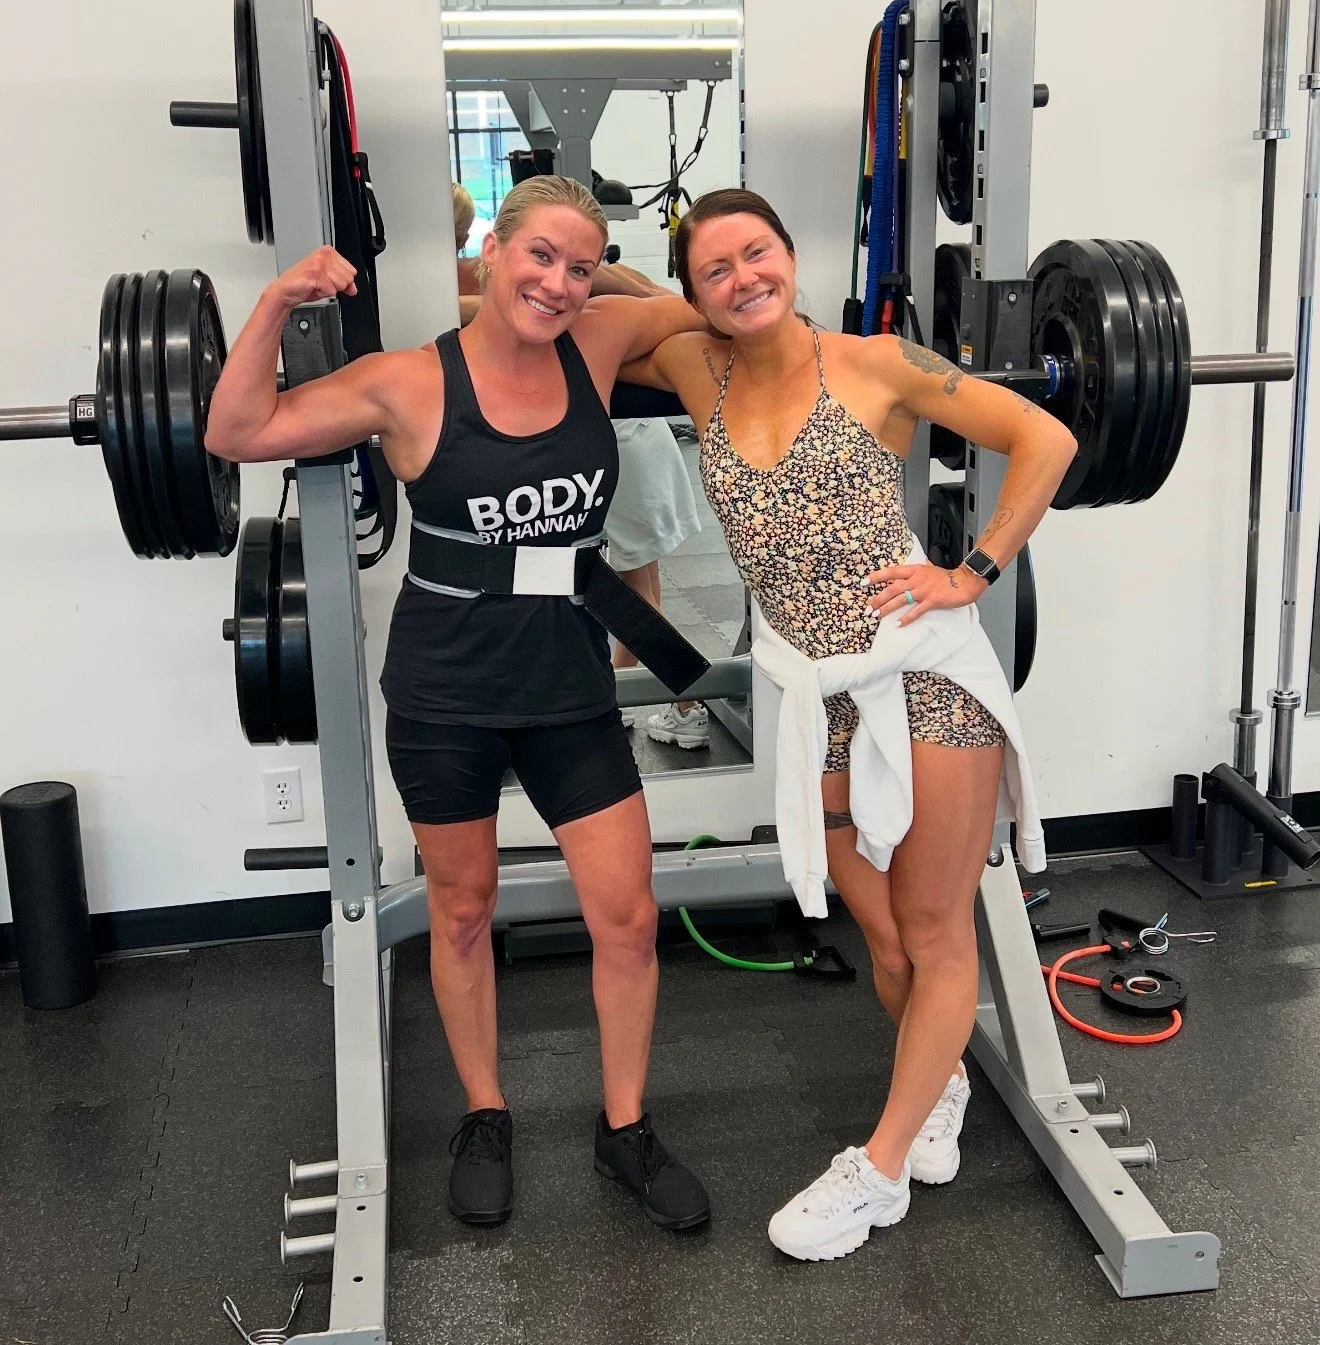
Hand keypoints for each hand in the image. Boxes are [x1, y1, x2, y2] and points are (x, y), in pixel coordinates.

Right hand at [266, 245, 358, 308]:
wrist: (286, 291)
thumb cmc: (305, 284)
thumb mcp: (329, 282)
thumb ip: (344, 283)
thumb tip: (354, 288)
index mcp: (328, 252)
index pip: (352, 271)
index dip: (343, 281)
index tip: (329, 280)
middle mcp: (324, 255)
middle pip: (348, 278)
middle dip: (336, 286)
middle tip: (321, 284)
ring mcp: (319, 263)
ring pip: (341, 285)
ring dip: (329, 290)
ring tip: (317, 285)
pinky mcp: (314, 274)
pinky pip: (331, 291)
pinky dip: (322, 294)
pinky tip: (312, 287)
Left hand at [866, 561, 984, 625]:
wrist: (965, 581)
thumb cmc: (946, 577)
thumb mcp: (928, 569)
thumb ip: (915, 572)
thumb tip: (903, 574)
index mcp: (914, 570)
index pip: (890, 572)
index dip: (876, 577)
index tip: (864, 583)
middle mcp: (916, 579)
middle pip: (892, 588)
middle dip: (878, 599)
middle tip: (868, 608)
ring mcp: (924, 590)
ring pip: (900, 599)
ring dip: (887, 608)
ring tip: (876, 615)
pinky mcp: (932, 601)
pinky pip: (916, 611)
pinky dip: (906, 618)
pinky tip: (898, 624)